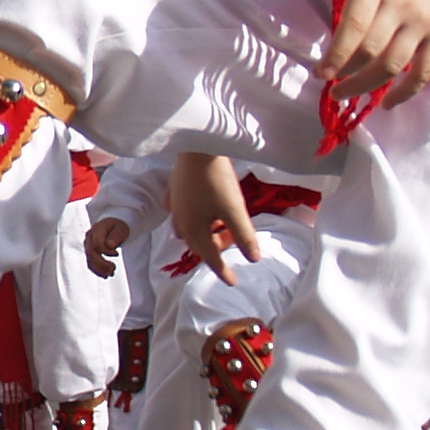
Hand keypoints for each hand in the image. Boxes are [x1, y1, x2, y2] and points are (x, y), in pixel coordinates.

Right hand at [83, 214, 130, 277]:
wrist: (114, 225)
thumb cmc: (119, 226)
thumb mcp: (122, 229)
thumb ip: (116, 236)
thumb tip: (109, 245)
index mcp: (96, 230)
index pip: (98, 245)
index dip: (107, 252)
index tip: (117, 254)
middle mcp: (89, 238)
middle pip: (91, 254)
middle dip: (102, 264)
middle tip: (113, 269)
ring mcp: (87, 245)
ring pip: (90, 260)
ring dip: (100, 269)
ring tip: (111, 273)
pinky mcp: (89, 252)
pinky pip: (90, 263)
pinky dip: (97, 271)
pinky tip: (105, 275)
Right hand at [166, 154, 256, 281]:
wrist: (197, 147)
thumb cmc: (217, 180)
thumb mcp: (235, 211)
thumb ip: (245, 237)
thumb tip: (254, 259)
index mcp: (194, 230)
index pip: (211, 258)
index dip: (223, 271)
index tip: (233, 282)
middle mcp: (180, 222)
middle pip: (199, 244)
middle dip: (216, 247)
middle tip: (234, 238)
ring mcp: (175, 206)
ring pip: (190, 229)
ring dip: (206, 233)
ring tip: (220, 224)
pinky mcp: (174, 191)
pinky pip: (182, 212)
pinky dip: (193, 217)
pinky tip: (198, 209)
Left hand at [266, 0, 429, 100]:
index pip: (354, 28)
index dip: (336, 56)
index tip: (320, 74)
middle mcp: (401, 4)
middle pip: (372, 52)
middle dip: (348, 75)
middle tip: (330, 86)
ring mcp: (424, 19)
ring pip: (396, 64)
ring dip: (369, 86)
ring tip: (346, 93)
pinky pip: (425, 69)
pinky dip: (407, 91)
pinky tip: (387, 102)